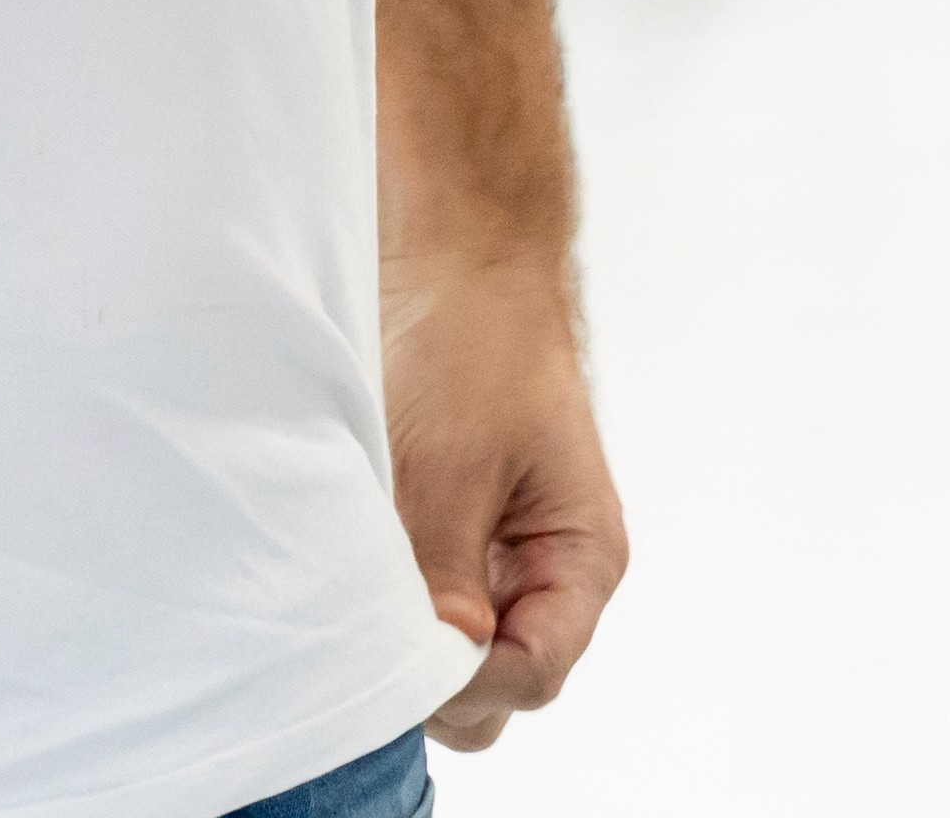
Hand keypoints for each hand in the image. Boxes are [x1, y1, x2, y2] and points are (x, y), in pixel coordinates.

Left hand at [383, 247, 622, 746]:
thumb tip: (442, 667)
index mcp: (583, 557)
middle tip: (374, 629)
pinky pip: (438, 613)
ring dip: (415, 642)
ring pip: (466, 658)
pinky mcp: (464, 545)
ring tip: (367, 591)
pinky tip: (366, 569)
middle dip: (440, 677)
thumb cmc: (472, 349)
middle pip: (503, 685)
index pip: (534, 673)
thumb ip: (449, 575)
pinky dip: (401, 609)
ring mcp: (509, 564)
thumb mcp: (451, 466)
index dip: (466, 680)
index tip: (398, 652)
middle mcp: (554, 574)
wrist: (457, 263)